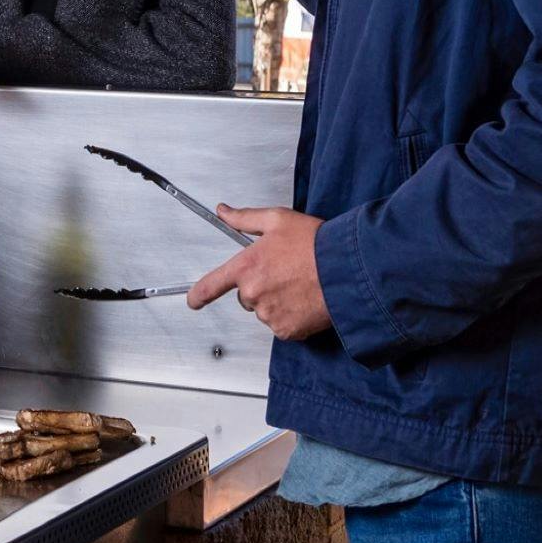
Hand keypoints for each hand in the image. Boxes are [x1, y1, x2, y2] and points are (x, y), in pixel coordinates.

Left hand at [186, 205, 331, 340]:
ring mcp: (270, 314)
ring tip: (299, 285)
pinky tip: (305, 300)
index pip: (211, 285)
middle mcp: (253, 293)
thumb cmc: (315, 243)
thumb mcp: (277, 220)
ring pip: (265, 311)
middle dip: (260, 286)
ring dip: (277, 301)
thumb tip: (224, 212)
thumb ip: (244, 219)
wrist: (347, 269)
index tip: (193, 301)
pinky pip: (282, 325)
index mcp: (246, 267)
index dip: (199, 295)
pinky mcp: (287, 330)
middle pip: (246, 296)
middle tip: (284, 273)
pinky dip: (292, 316)